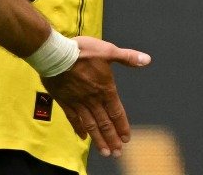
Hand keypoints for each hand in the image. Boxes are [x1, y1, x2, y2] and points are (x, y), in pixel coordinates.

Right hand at [41, 36, 150, 157]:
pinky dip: (78, 129)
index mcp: (105, 89)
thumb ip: (128, 57)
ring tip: (104, 151)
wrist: (56, 55)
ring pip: (90, 125)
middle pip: (104, 123)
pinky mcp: (65, 102)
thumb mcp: (109, 51)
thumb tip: (147, 60)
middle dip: (112, 139)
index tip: (126, 139)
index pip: (116, 112)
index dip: (122, 126)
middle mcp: (93, 99)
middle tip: (117, 152)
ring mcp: (78, 102)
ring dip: (98, 139)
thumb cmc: (83, 51)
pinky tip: (82, 137)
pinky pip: (73, 119)